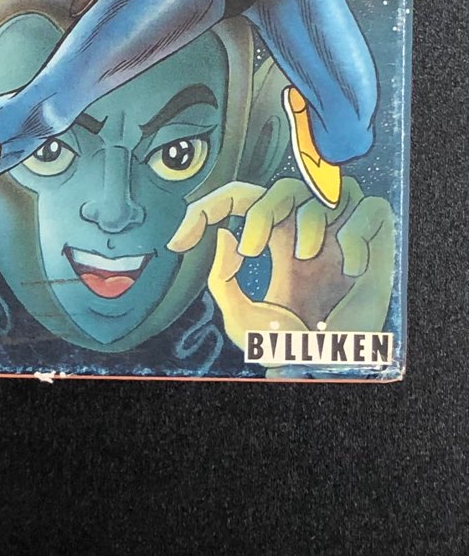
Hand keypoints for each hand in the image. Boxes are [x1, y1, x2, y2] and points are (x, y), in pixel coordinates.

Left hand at [168, 177, 395, 355]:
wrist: (335, 368)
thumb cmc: (290, 344)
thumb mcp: (243, 320)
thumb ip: (223, 280)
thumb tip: (225, 235)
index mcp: (274, 237)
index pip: (238, 200)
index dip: (206, 209)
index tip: (177, 243)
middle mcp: (306, 227)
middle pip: (281, 187)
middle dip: (262, 211)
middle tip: (250, 248)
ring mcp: (342, 232)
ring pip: (323, 193)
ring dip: (310, 221)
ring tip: (307, 257)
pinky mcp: (377, 242)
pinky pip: (371, 209)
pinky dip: (357, 232)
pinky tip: (350, 267)